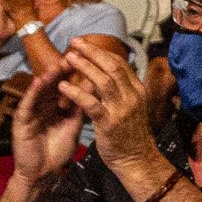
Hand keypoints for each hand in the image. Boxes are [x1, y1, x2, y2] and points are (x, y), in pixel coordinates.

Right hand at [8, 58, 88, 184]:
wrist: (42, 174)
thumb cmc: (57, 150)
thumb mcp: (73, 126)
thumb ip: (82, 107)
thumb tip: (96, 86)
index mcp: (56, 105)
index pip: (66, 84)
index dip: (76, 73)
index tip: (88, 61)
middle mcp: (43, 104)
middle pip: (54, 83)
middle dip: (63, 69)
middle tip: (74, 56)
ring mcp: (32, 111)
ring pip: (41, 90)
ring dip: (49, 77)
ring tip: (58, 65)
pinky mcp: (21, 120)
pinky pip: (27, 103)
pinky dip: (33, 92)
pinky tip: (39, 82)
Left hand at [53, 40, 162, 180]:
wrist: (136, 159)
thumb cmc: (130, 134)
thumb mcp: (131, 107)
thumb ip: (122, 89)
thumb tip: (109, 73)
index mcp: (137, 90)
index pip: (120, 63)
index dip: (101, 52)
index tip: (85, 44)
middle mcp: (132, 96)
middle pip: (112, 66)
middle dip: (92, 52)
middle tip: (75, 42)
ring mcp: (121, 109)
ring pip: (103, 80)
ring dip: (84, 67)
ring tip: (68, 58)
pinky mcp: (109, 123)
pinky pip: (91, 104)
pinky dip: (76, 93)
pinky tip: (64, 86)